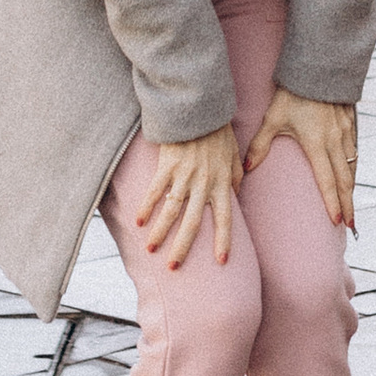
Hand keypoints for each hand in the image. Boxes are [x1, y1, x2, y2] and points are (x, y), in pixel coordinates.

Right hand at [135, 125, 238, 269]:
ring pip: (171, 211)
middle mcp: (204, 183)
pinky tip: (138, 222)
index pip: (226, 218)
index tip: (222, 262)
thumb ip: (236, 176)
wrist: (200, 107)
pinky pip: (155, 191)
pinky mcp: (167, 165)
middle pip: (193, 223)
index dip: (224, 240)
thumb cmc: (218, 131)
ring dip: (160, 233)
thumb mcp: (234, 153)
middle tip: (174, 268)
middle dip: (183, 248)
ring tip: (151, 250)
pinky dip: (146, 207)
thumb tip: (237, 195)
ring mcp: (184, 175)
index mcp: (222, 182)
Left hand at [247, 86, 358, 229]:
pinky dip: (353, 167)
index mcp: (317, 144)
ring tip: (351, 206)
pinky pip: (354, 151)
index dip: (331, 203)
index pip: (326, 181)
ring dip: (352, 188)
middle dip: (348, 204)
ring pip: (351, 167)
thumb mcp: (273, 119)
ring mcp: (345, 132)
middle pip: (344, 180)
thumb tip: (245, 169)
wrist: (319, 67)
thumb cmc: (293, 93)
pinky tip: (352, 175)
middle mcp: (335, 142)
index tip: (336, 222)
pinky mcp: (350, 123)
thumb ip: (260, 145)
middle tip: (351, 225)